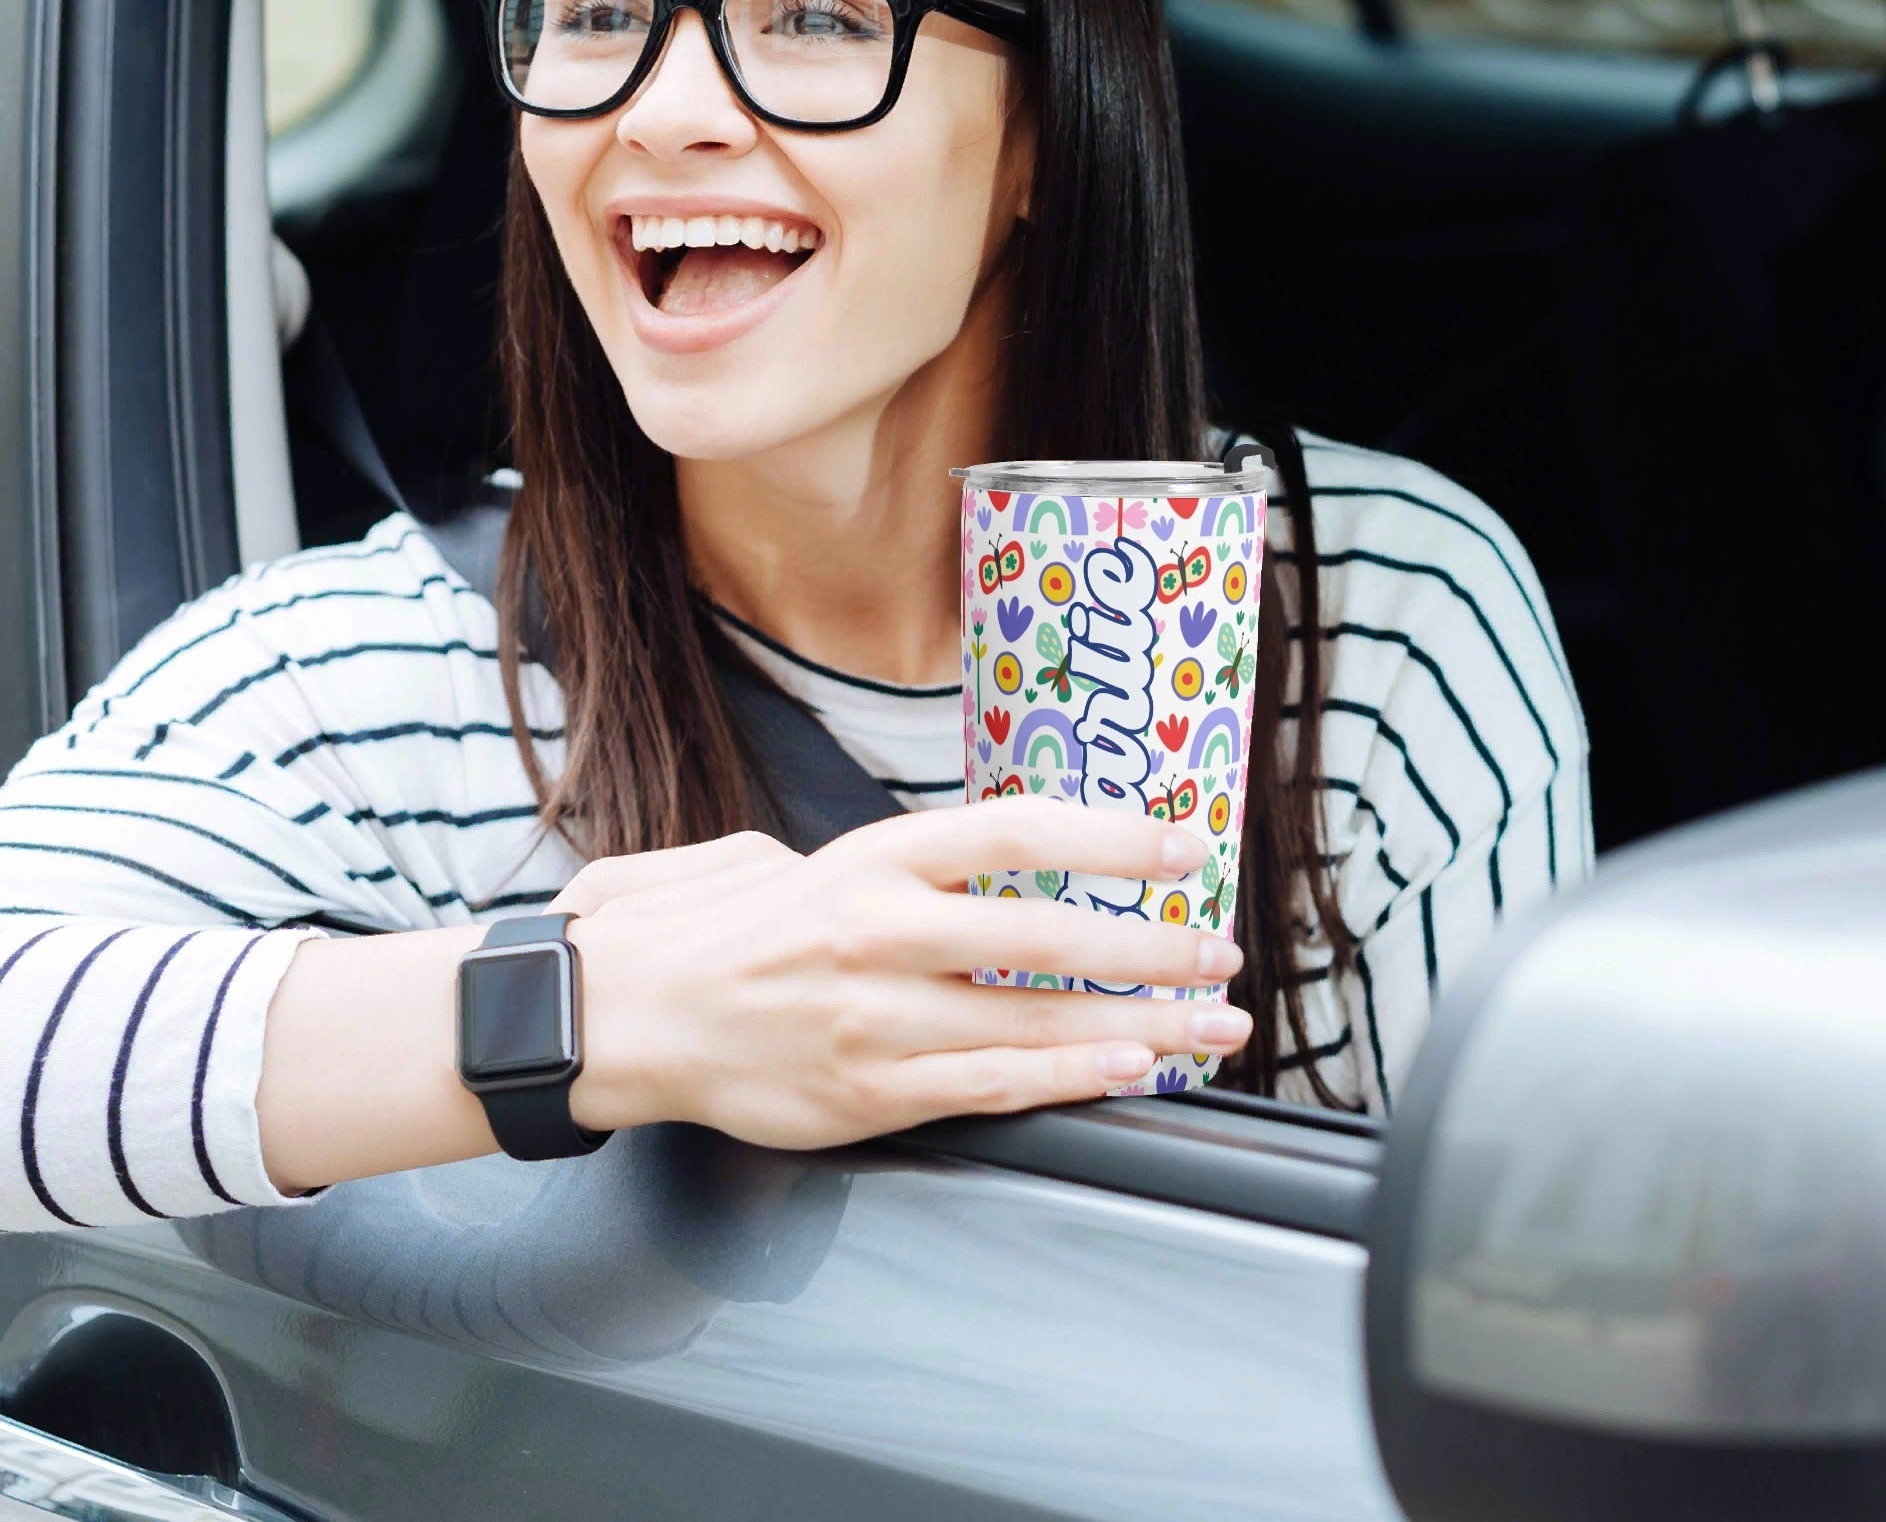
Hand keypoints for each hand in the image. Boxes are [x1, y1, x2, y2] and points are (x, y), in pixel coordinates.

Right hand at [559, 797, 1248, 1147]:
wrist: (618, 1016)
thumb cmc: (706, 929)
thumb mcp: (786, 856)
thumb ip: (880, 868)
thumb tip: (960, 875)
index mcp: (870, 861)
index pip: (1017, 834)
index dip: (1111, 838)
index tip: (1183, 848)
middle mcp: (884, 933)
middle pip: (1049, 936)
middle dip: (1154, 947)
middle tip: (1223, 952)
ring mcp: (878, 1021)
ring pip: (1036, 1023)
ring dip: (1142, 1024)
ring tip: (1214, 1026)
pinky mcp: (868, 1093)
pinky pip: (990, 1086)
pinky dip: (1069, 1078)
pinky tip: (1128, 1068)